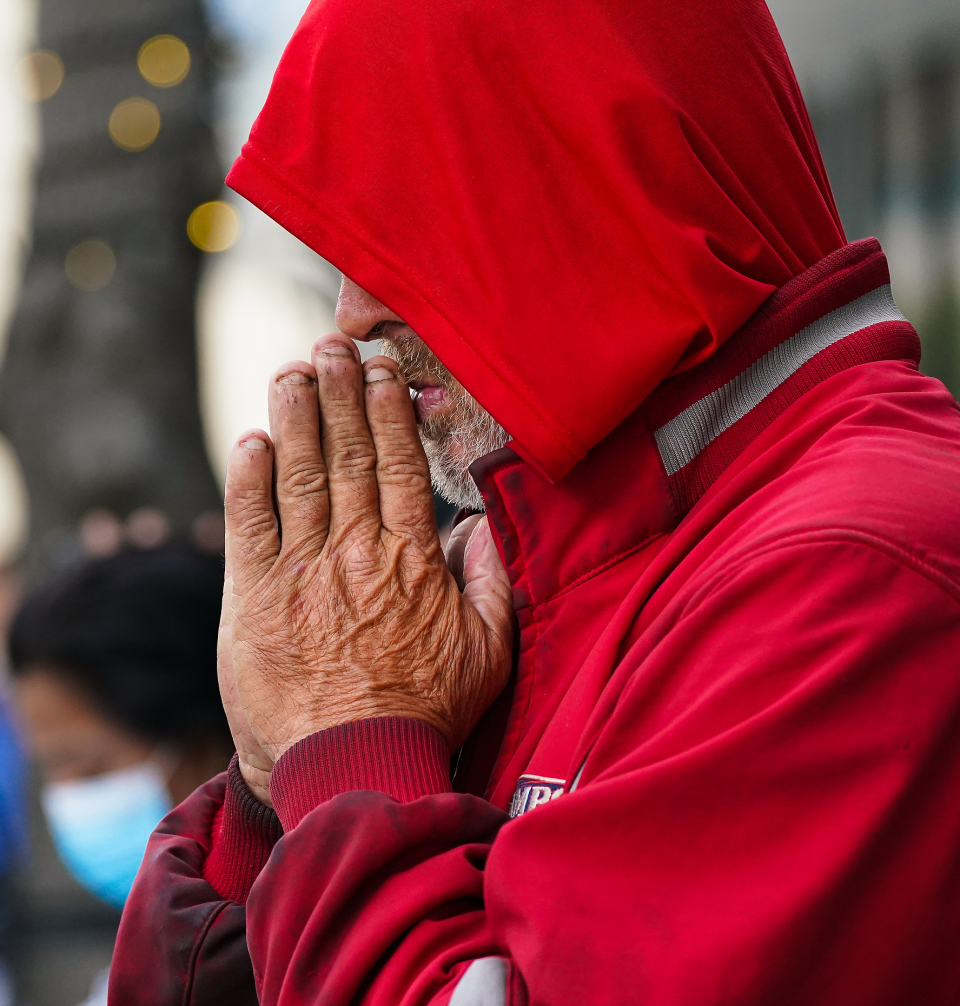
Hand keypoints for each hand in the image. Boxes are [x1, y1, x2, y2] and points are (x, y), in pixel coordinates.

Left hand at [222, 336, 513, 786]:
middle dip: (339, 393)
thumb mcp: (488, 651)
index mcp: (412, 560)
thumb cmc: (426, 712)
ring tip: (293, 370)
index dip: (387, 410)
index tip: (380, 369)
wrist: (354, 769)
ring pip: (298, 477)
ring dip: (295, 417)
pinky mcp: (255, 600)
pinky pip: (248, 526)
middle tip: (332, 345)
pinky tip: (251, 440)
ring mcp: (302, 574)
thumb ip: (492, 582)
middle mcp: (357, 554)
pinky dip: (248, 479)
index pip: (398, 465)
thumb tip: (482, 525)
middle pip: (346, 455)